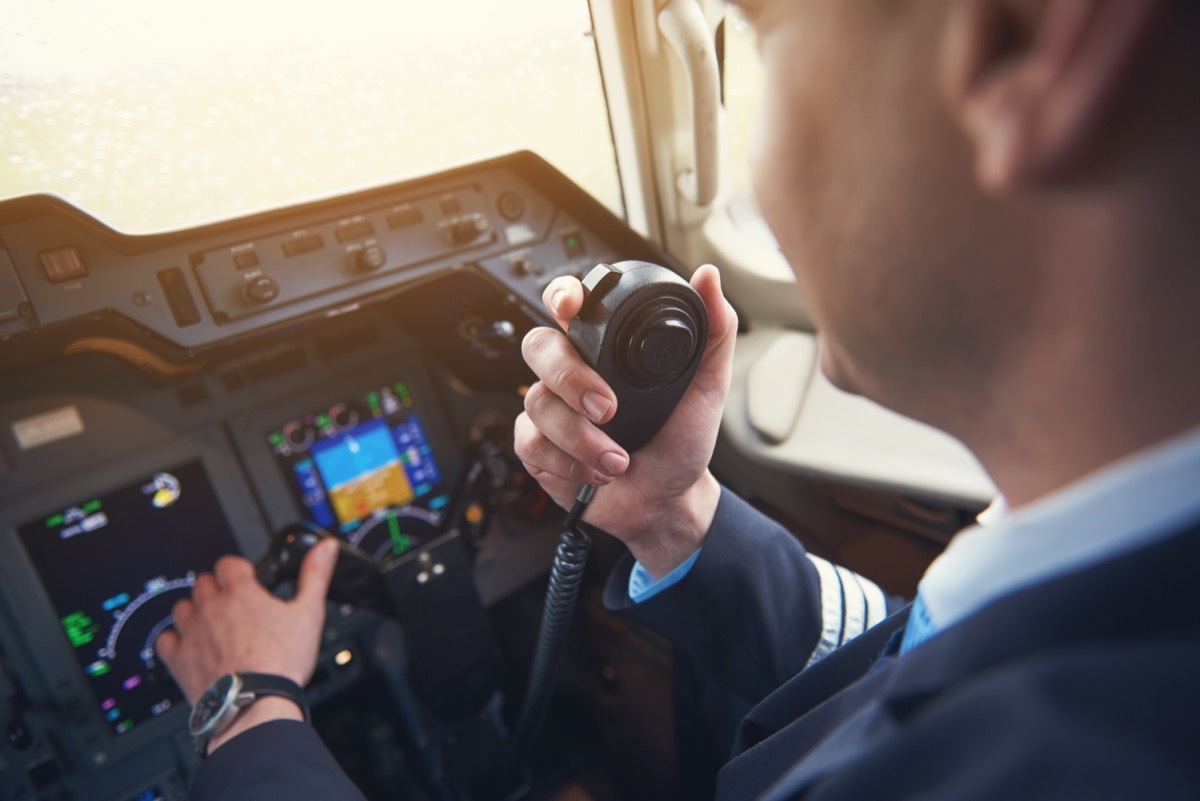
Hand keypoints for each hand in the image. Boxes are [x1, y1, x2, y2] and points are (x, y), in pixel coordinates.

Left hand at [155, 538, 338, 750]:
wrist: (254, 703)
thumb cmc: (280, 662)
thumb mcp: (309, 613)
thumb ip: (316, 575)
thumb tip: (324, 548)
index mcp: (241, 592)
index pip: (229, 563)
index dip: (239, 569)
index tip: (248, 580)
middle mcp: (211, 607)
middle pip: (204, 581)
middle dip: (218, 588)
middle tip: (235, 605)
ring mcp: (191, 632)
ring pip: (182, 606)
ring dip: (195, 610)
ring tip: (213, 623)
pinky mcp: (178, 658)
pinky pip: (164, 638)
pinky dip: (174, 638)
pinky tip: (189, 644)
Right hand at [515, 264, 737, 578]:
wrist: (666, 503)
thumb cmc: (681, 444)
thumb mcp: (708, 387)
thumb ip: (714, 331)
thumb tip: (709, 278)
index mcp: (605, 350)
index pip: (569, 305)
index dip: (562, 297)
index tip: (573, 308)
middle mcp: (572, 373)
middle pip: (539, 346)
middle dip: (570, 379)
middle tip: (608, 409)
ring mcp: (552, 409)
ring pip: (537, 403)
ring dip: (582, 438)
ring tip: (617, 460)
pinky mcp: (537, 446)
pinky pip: (530, 442)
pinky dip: (567, 462)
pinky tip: (596, 472)